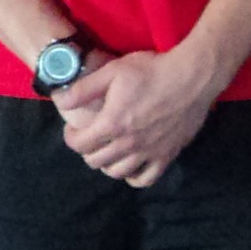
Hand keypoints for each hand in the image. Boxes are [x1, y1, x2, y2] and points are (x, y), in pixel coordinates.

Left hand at [55, 47, 217, 187]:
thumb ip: (83, 89)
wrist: (191, 77)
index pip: (80, 144)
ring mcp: (149, 153)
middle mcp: (129, 144)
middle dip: (87, 150)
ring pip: (118, 172)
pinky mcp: (167, 155)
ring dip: (107, 164)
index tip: (73, 129)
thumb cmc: (151, 70)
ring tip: (108, 150)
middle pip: (96, 161)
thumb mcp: (112, 71)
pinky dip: (133, 177)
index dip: (70, 137)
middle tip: (90, 137)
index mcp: (112, 124)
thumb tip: (59, 99)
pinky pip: (146, 179)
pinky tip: (131, 166)